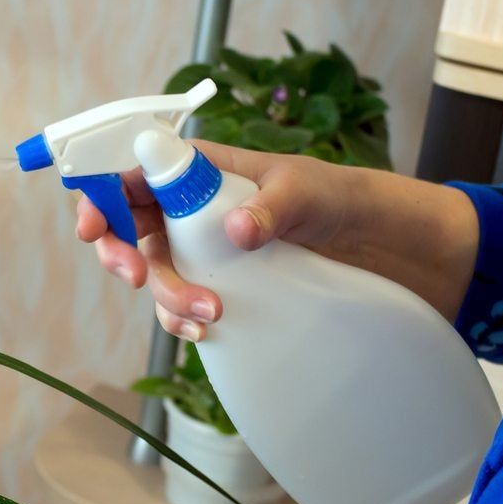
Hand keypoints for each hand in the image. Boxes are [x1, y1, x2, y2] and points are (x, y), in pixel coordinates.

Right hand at [77, 141, 479, 337]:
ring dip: (167, 298)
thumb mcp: (317, 193)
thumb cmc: (358, 206)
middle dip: (124, 255)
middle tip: (138, 278)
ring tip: (209, 316)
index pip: (135, 171)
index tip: (95, 225)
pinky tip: (208, 333)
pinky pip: (185, 311)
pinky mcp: (230, 296)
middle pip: (133, 229)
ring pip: (158, 275)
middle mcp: (200, 211)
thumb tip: (235, 230)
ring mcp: (213, 257)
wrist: (407, 260)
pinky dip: (184, 324)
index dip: (102, 194)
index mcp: (208, 169)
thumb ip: (274, 205)